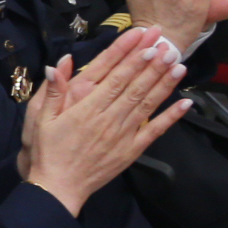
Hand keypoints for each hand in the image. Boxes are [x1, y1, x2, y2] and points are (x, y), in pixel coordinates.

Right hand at [16, 26, 188, 213]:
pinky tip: (185, 103)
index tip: (144, 41)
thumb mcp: (41, 118)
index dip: (131, 58)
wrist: (59, 186)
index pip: (114, 77)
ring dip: (164, 83)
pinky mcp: (132, 150)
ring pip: (147, 104)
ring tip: (179, 64)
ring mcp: (123, 134)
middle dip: (152, 64)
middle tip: (167, 44)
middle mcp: (108, 118)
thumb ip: (53, 91)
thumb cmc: (48, 150)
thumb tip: (57, 63)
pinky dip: (171, 117)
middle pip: (135, 86)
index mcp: (87, 108)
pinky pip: (155, 130)